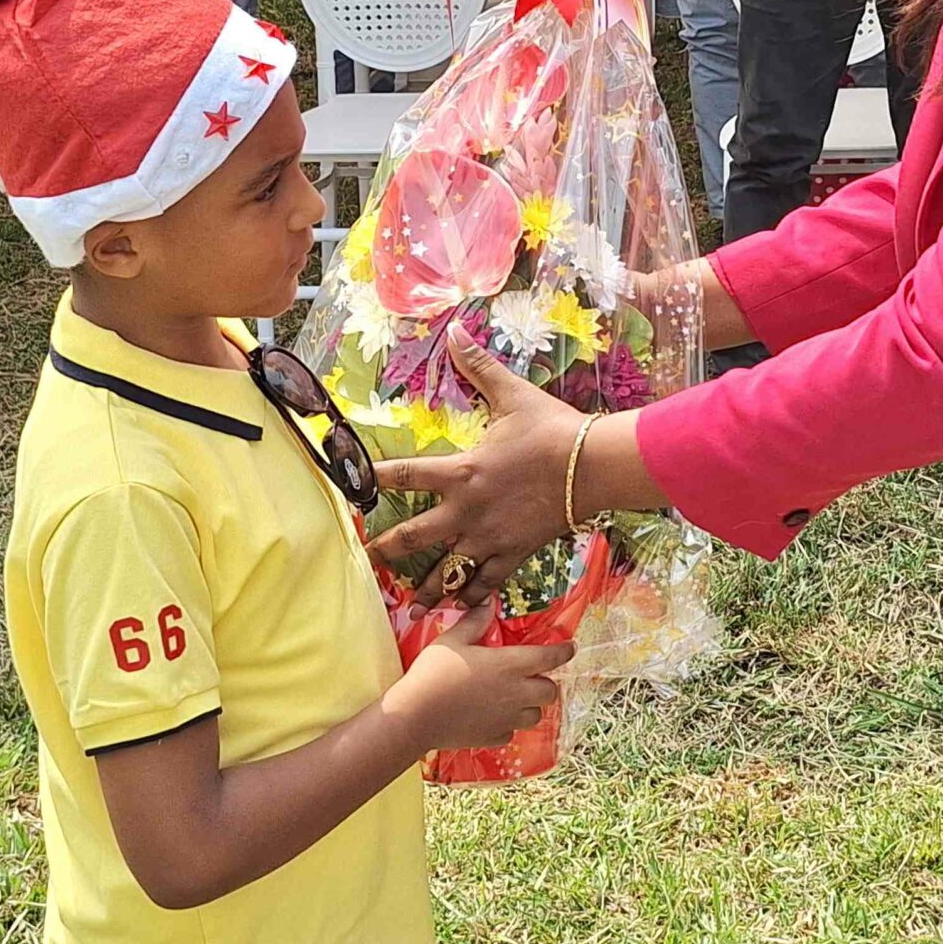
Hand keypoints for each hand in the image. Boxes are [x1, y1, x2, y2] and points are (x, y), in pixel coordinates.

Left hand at [369, 329, 581, 603]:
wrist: (593, 467)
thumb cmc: (551, 429)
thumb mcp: (512, 394)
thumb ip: (478, 366)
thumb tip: (456, 331)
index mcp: (461, 472)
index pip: (405, 475)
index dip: (373, 479)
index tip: (349, 485)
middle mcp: (468, 511)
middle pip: (415, 536)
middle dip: (387, 548)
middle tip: (366, 558)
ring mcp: (490, 538)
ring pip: (449, 571)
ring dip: (426, 586)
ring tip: (407, 603)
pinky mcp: (514, 554)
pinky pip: (487, 582)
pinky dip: (472, 599)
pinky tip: (460, 612)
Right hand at [382, 600, 572, 749]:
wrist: (415, 717)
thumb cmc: (433, 673)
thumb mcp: (452, 640)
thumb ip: (474, 622)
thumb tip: (489, 604)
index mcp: (510, 665)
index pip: (550, 658)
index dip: (563, 652)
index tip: (570, 648)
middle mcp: (516, 694)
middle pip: (550, 692)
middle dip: (545, 683)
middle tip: (531, 676)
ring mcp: (507, 719)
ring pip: (535, 715)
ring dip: (530, 706)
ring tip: (512, 698)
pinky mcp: (494, 738)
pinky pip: (511, 731)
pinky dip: (507, 724)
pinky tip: (491, 716)